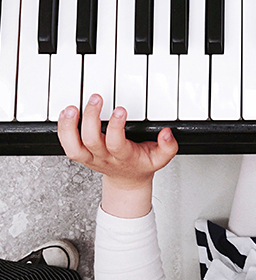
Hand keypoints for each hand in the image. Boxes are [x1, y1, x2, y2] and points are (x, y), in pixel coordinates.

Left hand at [57, 94, 178, 190]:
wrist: (127, 180)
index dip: (116, 126)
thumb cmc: (141, 165)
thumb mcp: (161, 158)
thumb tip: (166, 133)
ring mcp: (90, 157)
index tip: (120, 110)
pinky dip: (63, 129)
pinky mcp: (81, 154)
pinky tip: (66, 114)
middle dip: (91, 118)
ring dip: (69, 127)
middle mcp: (104, 158)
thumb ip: (168, 146)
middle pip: (91, 141)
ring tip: (71, 109)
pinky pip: (67, 145)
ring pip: (73, 146)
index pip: (116, 143)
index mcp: (124, 157)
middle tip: (96, 99)